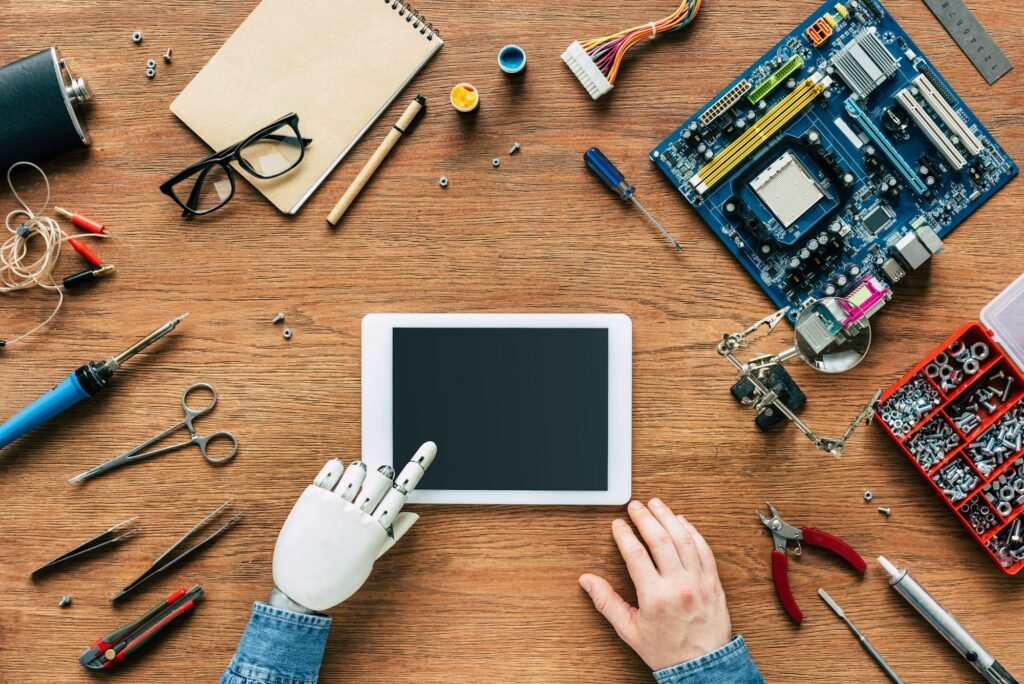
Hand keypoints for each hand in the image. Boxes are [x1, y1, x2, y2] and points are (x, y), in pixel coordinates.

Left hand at [270, 442, 436, 612]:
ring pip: (358, 469)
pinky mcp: (312, 499)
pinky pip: (332, 469)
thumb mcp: (369, 560)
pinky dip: (337, 467)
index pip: (402, 491)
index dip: (418, 465)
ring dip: (358, 472)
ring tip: (349, 488)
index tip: (430, 446)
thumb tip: (414, 513)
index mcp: (375, 530)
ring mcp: (333, 506)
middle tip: (372, 486)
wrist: (298, 592)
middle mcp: (357, 515)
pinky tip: (335, 478)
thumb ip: (392, 533)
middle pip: (382, 476)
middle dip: (381, 476)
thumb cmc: (337, 579)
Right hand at [579, 498, 732, 670]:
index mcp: (656, 598)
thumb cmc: (666, 650)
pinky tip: (682, 522)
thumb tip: (588, 582)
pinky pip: (704, 549)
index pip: (637, 555)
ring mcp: (699, 581)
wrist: (703, 666)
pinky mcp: (713, 582)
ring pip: (684, 539)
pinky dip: (692, 532)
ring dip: (669, 517)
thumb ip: (606, 602)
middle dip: (645, 518)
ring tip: (657, 505)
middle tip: (635, 506)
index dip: (625, 535)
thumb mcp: (629, 630)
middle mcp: (679, 585)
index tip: (618, 524)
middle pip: (661, 540)